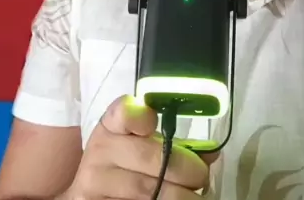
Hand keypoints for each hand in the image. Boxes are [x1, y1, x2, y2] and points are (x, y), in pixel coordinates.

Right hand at [64, 95, 218, 198]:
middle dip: (185, 170)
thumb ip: (173, 144)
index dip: (143, 116)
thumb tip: (211, 154)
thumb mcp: (143, 145)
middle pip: (150, 158)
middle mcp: (99, 153)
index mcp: (111, 127)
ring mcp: (94, 184)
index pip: (125, 113)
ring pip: (149, 191)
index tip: (155, 123)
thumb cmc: (125, 164)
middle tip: (201, 177)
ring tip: (194, 197)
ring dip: (181, 197)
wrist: (92, 193)